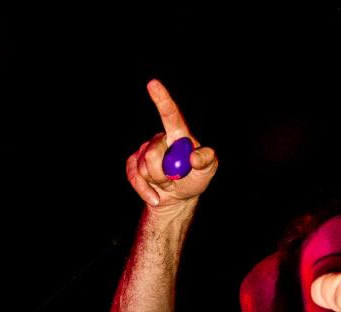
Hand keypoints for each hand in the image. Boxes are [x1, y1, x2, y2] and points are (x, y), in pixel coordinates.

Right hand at [124, 79, 216, 210]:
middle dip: (163, 172)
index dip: (161, 99)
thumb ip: (205, 161)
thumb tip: (194, 157)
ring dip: (156, 181)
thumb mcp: (207, 172)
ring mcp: (145, 151)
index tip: (152, 84)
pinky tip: (155, 195)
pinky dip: (145, 190)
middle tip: (175, 178)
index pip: (170, 114)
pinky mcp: (133, 164)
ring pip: (143, 167)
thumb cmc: (194, 180)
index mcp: (179, 134)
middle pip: (153, 151)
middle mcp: (160, 139)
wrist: (176, 198)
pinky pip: (134, 177)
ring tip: (167, 183)